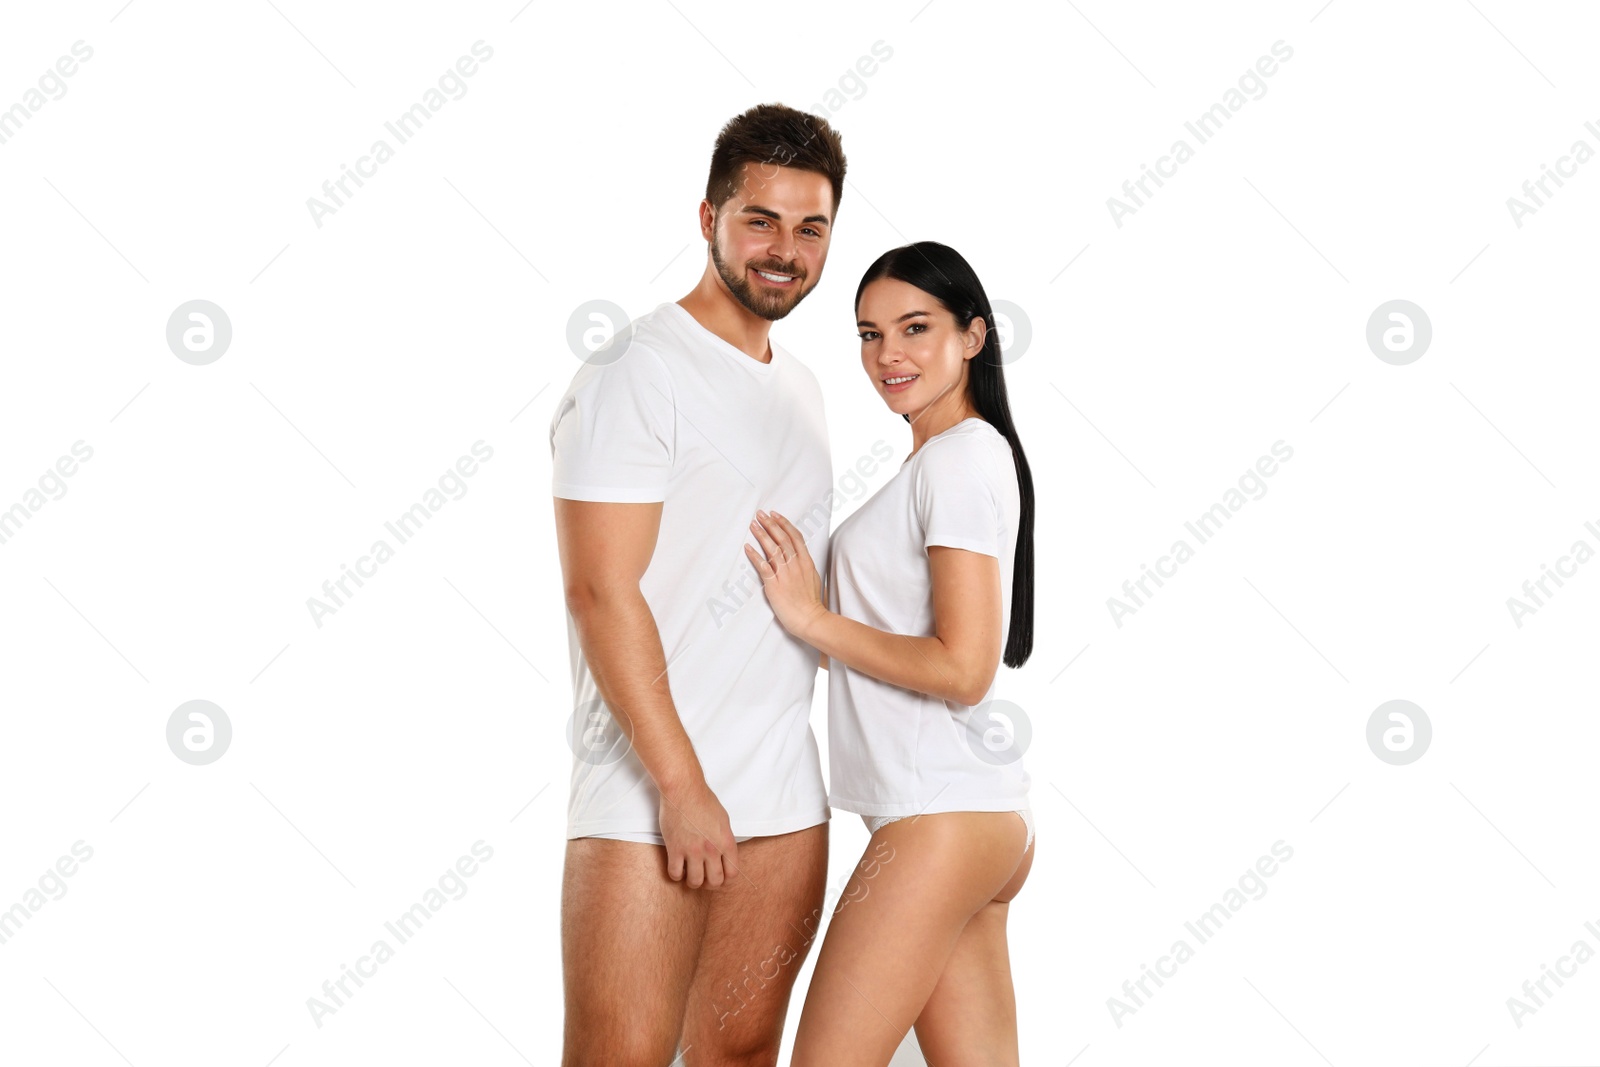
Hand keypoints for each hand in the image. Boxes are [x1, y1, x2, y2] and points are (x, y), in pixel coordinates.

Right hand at [658, 781, 739, 889]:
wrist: (684, 790)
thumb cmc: (703, 800)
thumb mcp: (723, 820)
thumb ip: (724, 840)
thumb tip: (723, 854)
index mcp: (726, 842)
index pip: (733, 873)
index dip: (726, 879)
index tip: (720, 877)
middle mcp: (711, 849)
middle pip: (715, 881)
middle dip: (710, 883)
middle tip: (704, 877)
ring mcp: (693, 850)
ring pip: (695, 882)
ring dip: (693, 881)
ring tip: (690, 873)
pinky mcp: (675, 849)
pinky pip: (675, 874)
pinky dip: (676, 875)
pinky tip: (677, 866)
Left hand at [744, 509, 826, 638]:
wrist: (811, 619)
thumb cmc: (812, 603)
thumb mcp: (813, 579)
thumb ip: (804, 566)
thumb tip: (798, 559)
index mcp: (806, 562)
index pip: (795, 536)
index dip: (784, 524)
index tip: (775, 515)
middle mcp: (796, 565)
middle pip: (782, 539)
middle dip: (770, 524)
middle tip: (760, 514)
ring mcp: (785, 574)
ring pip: (773, 549)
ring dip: (762, 535)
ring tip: (753, 525)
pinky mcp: (775, 585)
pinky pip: (763, 567)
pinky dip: (754, 556)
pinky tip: (747, 547)